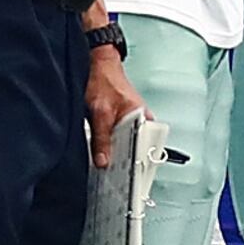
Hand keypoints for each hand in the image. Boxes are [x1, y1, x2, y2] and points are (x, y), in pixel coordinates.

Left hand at [86, 39, 142, 168]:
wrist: (96, 62)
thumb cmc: (102, 80)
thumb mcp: (99, 112)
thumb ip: (102, 138)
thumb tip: (104, 161)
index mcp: (143, 117)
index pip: (147, 148)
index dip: (139, 166)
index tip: (132, 182)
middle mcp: (141, 120)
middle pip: (137, 150)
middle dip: (128, 165)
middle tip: (119, 181)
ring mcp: (131, 121)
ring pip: (127, 146)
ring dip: (119, 157)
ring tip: (112, 173)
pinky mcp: (121, 121)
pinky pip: (119, 140)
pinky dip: (112, 148)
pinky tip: (105, 158)